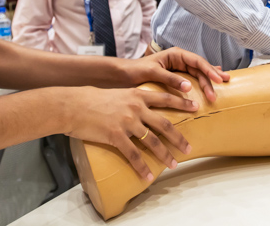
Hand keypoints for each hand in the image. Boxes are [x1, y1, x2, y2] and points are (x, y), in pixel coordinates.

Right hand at [64, 86, 197, 181]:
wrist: (73, 105)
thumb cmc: (93, 98)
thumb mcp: (119, 93)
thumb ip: (132, 99)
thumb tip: (142, 108)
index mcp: (138, 95)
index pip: (166, 98)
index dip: (182, 103)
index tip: (195, 106)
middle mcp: (136, 107)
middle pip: (164, 124)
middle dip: (179, 137)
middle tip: (188, 147)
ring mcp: (127, 122)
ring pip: (152, 141)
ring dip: (164, 155)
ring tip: (173, 164)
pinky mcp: (115, 135)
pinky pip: (133, 155)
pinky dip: (142, 167)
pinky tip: (148, 176)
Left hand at [126, 48, 230, 102]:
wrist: (123, 75)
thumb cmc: (136, 70)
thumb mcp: (153, 72)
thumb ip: (171, 78)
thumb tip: (189, 87)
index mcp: (176, 54)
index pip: (197, 61)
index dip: (209, 70)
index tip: (218, 79)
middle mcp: (180, 60)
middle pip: (200, 69)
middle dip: (211, 79)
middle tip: (219, 91)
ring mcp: (179, 69)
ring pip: (198, 75)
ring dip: (209, 82)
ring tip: (220, 88)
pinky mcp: (176, 78)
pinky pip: (193, 79)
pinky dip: (203, 81)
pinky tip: (213, 82)